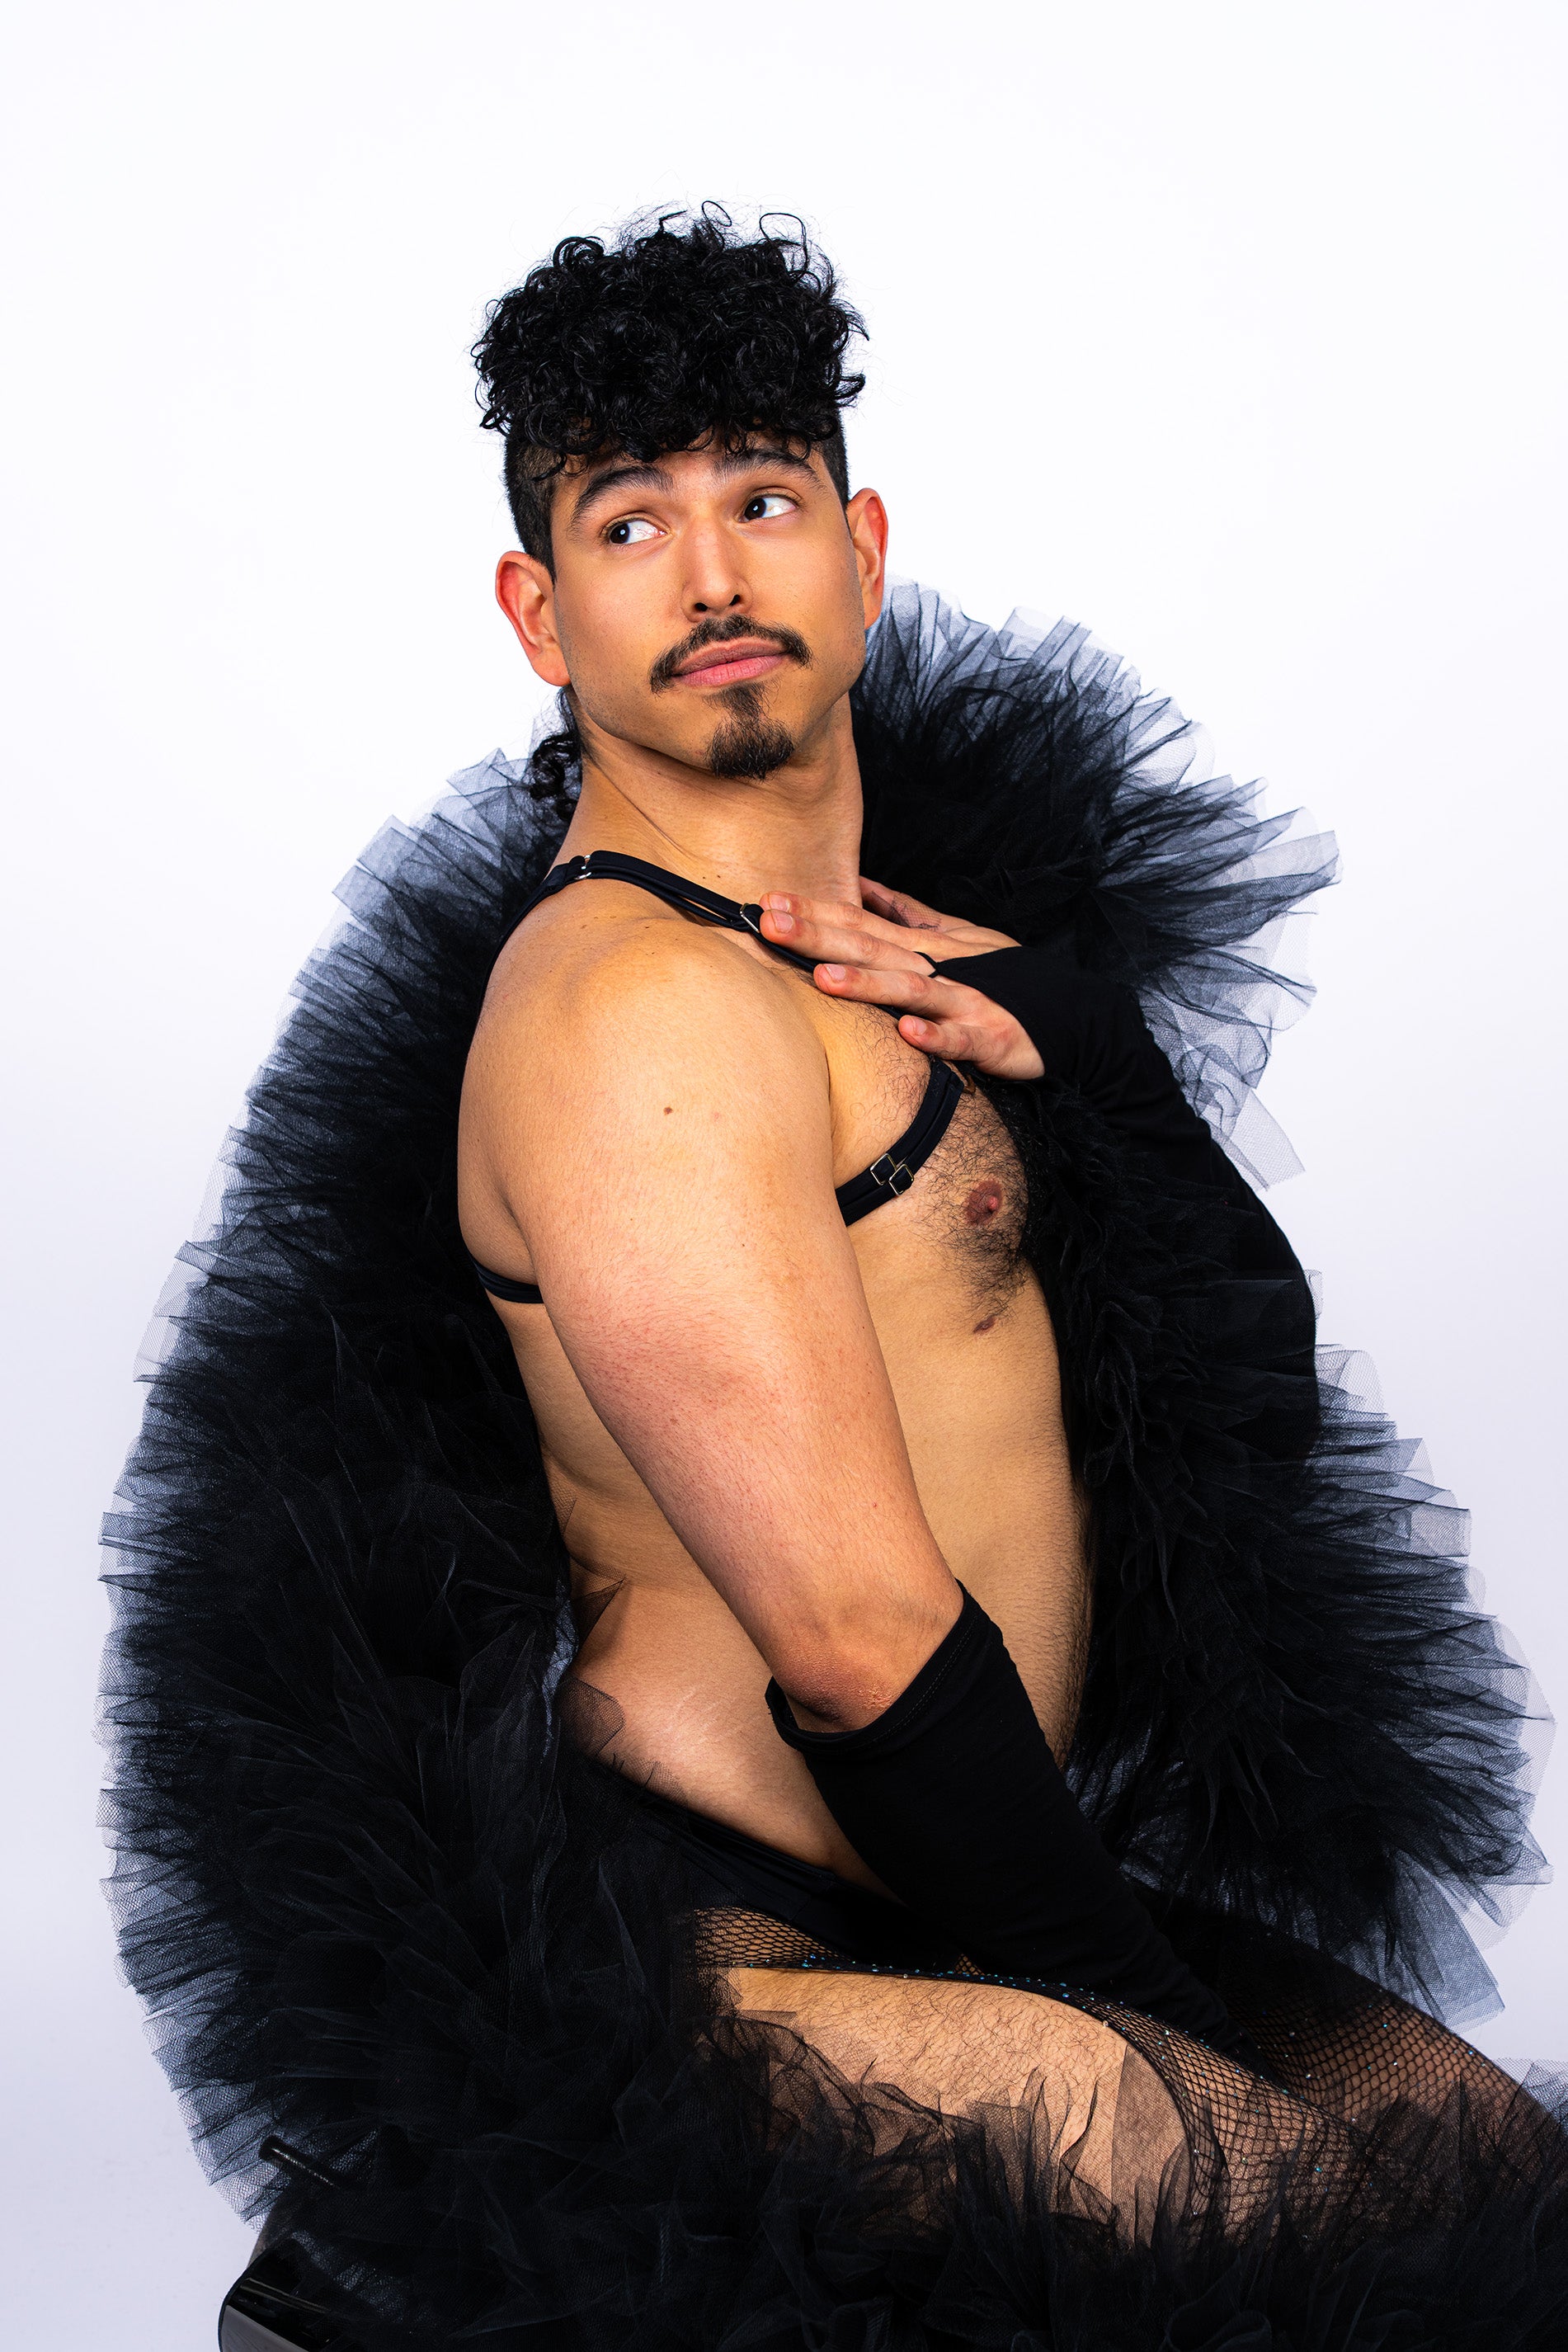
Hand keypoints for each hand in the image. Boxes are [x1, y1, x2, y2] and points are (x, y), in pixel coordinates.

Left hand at [758, 877, 1045, 1081]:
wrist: (1073, 1013)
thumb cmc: (1005, 975)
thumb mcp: (954, 934)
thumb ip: (904, 912)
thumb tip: (861, 887)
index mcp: (923, 946)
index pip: (859, 923)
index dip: (814, 912)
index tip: (767, 902)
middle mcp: (938, 968)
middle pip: (871, 948)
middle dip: (820, 935)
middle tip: (771, 923)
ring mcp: (965, 1000)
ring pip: (911, 989)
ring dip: (869, 984)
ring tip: (824, 979)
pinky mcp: (991, 1036)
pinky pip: (960, 1038)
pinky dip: (935, 1035)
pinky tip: (906, 1033)